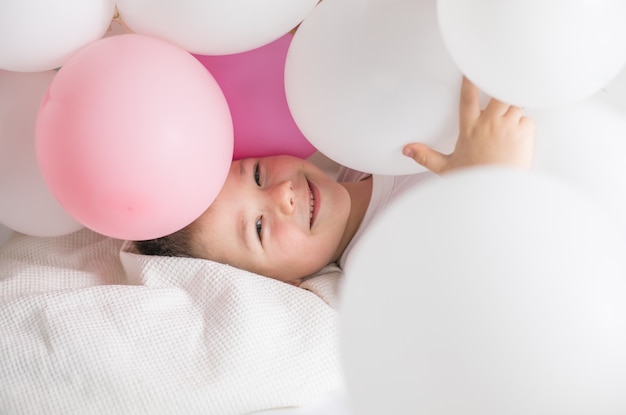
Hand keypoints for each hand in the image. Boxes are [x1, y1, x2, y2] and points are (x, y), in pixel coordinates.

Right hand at [402, 77, 534, 174]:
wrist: (496, 194)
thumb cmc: (472, 181)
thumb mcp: (446, 168)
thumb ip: (426, 156)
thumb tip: (407, 149)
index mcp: (469, 128)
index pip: (467, 96)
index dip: (469, 79)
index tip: (472, 67)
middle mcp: (488, 122)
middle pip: (498, 91)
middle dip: (502, 87)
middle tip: (502, 88)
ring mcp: (508, 125)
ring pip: (515, 103)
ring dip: (514, 108)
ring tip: (511, 120)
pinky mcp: (525, 132)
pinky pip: (528, 120)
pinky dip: (525, 126)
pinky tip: (520, 139)